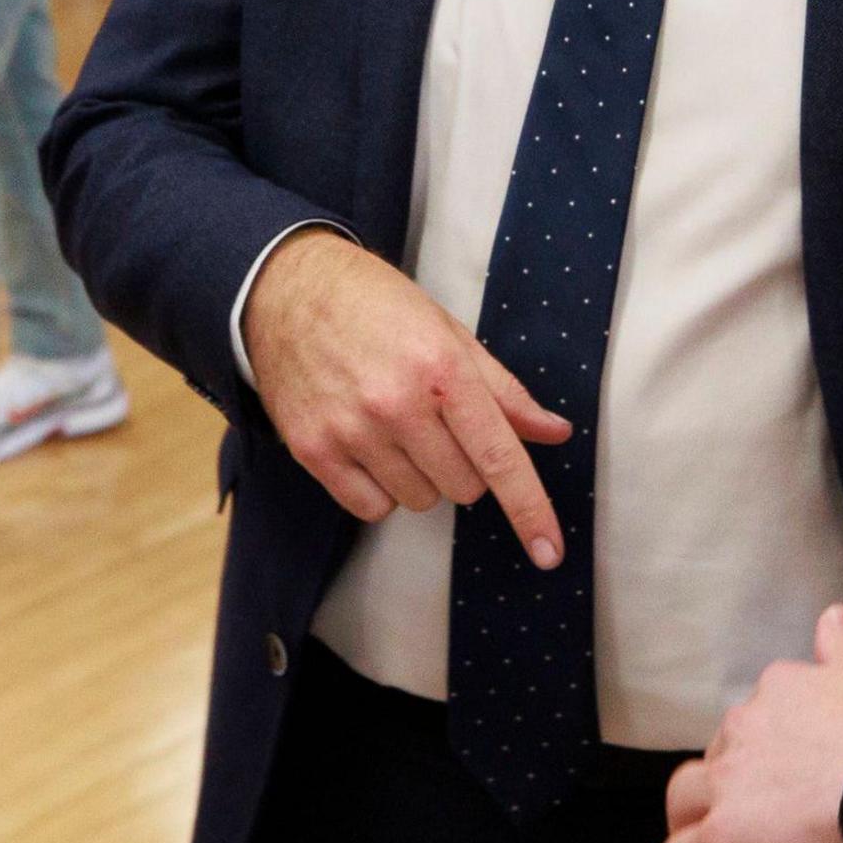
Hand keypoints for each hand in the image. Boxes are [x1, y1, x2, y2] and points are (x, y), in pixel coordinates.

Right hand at [243, 228, 571, 565]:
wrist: (289, 289)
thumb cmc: (377, 305)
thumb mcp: (450, 333)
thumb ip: (503, 391)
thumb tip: (554, 432)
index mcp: (442, 369)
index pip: (499, 456)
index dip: (530, 509)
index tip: (549, 552)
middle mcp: (397, 404)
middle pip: (464, 488)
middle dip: (463, 465)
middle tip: (438, 423)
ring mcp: (352, 431)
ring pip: (419, 501)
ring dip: (420, 477)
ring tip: (397, 427)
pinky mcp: (314, 451)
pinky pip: (370, 508)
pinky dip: (379, 490)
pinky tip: (369, 447)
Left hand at [649, 607, 842, 842]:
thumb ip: (842, 646)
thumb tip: (832, 617)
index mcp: (778, 691)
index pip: (758, 718)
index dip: (768, 744)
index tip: (786, 764)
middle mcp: (744, 730)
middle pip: (720, 754)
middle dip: (730, 778)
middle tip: (757, 807)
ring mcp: (728, 784)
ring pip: (686, 796)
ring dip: (686, 814)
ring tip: (691, 833)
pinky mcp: (722, 837)